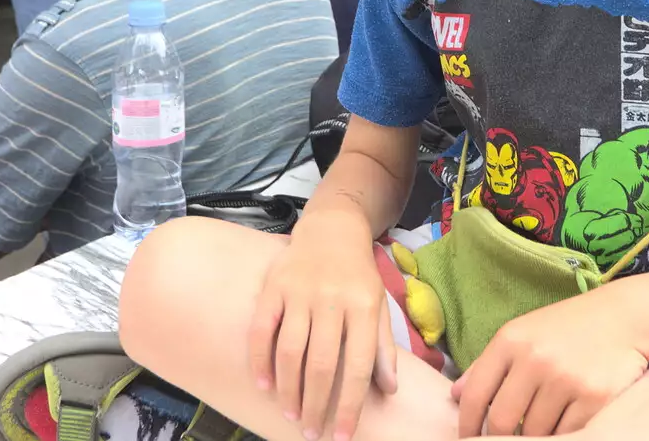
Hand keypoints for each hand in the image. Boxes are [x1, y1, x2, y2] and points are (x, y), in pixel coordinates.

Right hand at [248, 212, 398, 440]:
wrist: (332, 229)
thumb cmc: (358, 275)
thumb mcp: (379, 305)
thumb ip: (383, 347)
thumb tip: (388, 390)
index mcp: (364, 307)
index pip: (359, 366)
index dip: (351, 405)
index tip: (343, 436)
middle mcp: (332, 299)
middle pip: (321, 364)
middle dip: (316, 405)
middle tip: (312, 433)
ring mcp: (300, 292)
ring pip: (290, 351)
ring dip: (288, 390)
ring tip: (292, 416)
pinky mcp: (274, 286)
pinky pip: (262, 330)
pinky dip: (260, 361)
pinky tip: (263, 386)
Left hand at [454, 286, 647, 436]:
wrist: (624, 319)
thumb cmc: (566, 329)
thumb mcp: (522, 334)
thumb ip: (488, 365)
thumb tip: (456, 396)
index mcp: (510, 341)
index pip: (475, 395)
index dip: (466, 424)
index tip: (467, 438)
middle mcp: (535, 359)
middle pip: (501, 420)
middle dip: (497, 437)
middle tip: (501, 440)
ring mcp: (565, 380)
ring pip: (534, 432)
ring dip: (532, 436)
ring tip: (537, 425)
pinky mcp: (594, 399)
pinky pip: (566, 434)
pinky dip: (561, 435)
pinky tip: (560, 424)